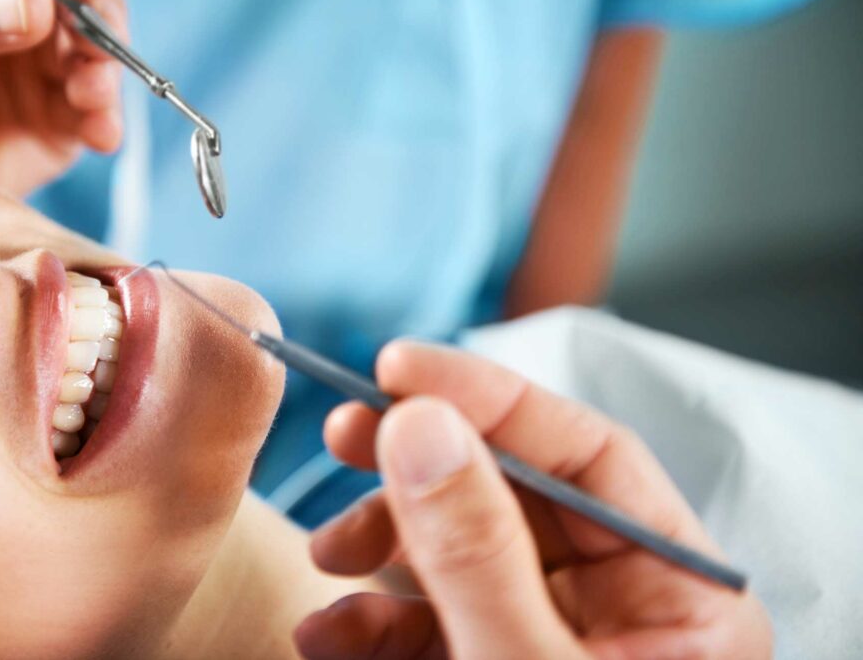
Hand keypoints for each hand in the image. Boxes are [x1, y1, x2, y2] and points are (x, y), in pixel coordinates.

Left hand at [0, 0, 124, 194]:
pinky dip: (105, 125)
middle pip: (89, 9)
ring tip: (90, 92)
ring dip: (106, 76)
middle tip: (94, 40)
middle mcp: (25, 23)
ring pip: (99, 65)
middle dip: (101, 23)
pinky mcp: (55, 130)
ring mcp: (43, 76)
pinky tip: (100, 132)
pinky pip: (94, 123)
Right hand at [296, 341, 771, 658]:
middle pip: (509, 491)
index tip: (398, 367)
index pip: (584, 452)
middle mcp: (616, 606)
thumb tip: (422, 423)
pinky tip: (329, 638)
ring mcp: (545, 639)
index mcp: (674, 595)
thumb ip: (478, 554)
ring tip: (326, 560)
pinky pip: (427, 619)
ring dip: (379, 547)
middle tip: (342, 434)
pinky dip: (370, 621)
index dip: (490, 395)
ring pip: (456, 550)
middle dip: (417, 464)